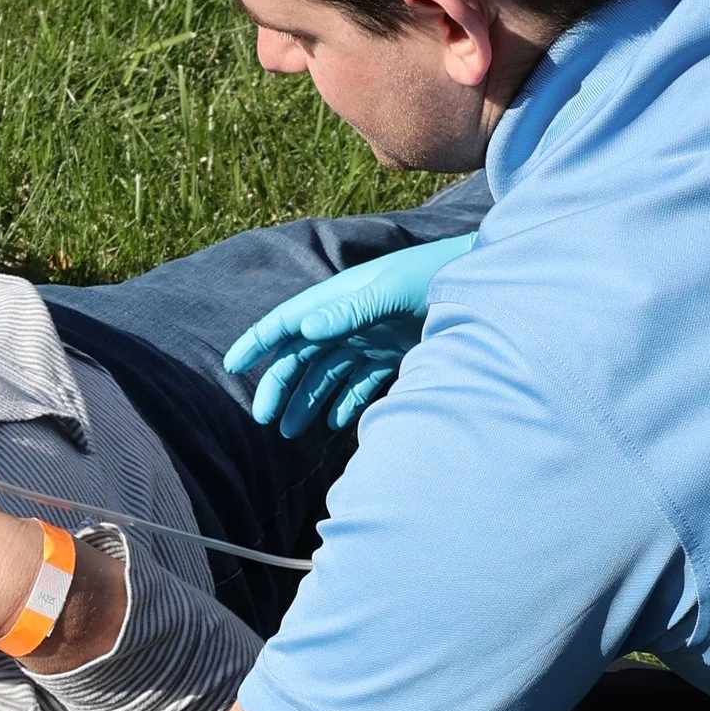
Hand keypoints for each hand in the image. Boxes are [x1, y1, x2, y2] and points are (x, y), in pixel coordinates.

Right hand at [222, 233, 474, 437]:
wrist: (478, 287)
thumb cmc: (432, 278)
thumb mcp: (390, 291)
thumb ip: (349, 311)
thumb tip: (305, 328)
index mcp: (337, 299)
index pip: (287, 322)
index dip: (258, 341)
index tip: (232, 364)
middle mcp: (346, 320)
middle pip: (301, 356)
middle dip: (280, 386)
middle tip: (264, 419)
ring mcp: (368, 338)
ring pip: (326, 375)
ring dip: (308, 401)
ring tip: (291, 432)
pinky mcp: (391, 354)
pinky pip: (359, 384)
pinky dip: (346, 403)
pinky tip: (336, 425)